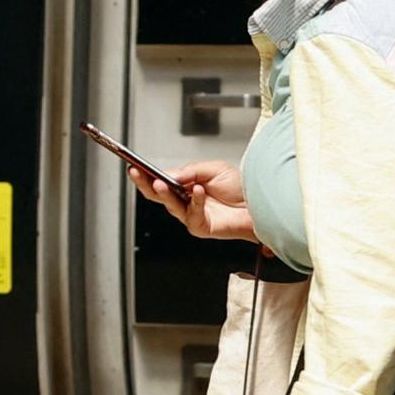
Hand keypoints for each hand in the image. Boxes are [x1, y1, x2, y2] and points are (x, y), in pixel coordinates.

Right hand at [134, 161, 252, 241]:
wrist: (259, 204)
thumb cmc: (240, 188)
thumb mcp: (213, 169)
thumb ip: (190, 171)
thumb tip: (169, 173)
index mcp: (185, 186)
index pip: (160, 181)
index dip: (146, 175)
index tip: (135, 167)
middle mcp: (185, 201)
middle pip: (158, 195)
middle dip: (145, 184)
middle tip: (136, 174)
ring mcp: (191, 215)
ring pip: (171, 206)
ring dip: (164, 193)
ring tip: (159, 182)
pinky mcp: (201, 226)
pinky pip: (192, 214)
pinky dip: (195, 201)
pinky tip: (198, 190)